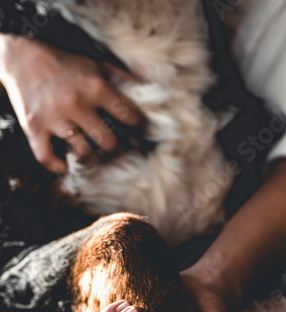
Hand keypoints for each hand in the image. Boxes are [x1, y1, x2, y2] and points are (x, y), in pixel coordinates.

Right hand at [0, 35, 140, 172]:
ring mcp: (54, 118)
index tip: (133, 126)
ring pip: (82, 151)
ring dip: (87, 152)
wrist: (22, 58)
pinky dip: (57, 165)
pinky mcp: (35, 128)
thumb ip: (121, 78)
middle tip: (112, 144)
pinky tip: (65, 162)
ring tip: (88, 146)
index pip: (128, 116)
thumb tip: (147, 87)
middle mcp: (76, 103)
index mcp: (95, 86)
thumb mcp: (95, 64)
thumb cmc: (64, 64)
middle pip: (108, 142)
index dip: (135, 123)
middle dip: (113, 145)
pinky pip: (47, 158)